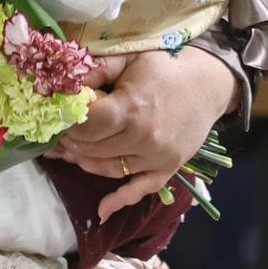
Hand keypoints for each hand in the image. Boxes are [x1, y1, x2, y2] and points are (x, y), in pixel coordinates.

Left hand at [50, 46, 234, 219]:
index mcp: (132, 109)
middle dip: (72, 141)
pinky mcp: (168, 169)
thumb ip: (96, 69)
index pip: (88, 126)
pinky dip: (119, 201)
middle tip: (59, 133)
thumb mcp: (129, 57)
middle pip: (94, 148)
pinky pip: (140, 190)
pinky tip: (101, 211)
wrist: (209, 83)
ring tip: (68, 152)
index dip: (69, 123)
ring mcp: (157, 158)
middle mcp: (144, 139)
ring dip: (85, 162)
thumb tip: (65, 85)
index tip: (60, 116)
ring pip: (108, 168)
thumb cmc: (165, 66)